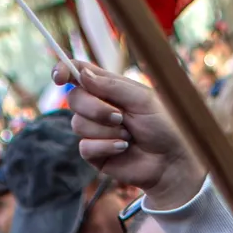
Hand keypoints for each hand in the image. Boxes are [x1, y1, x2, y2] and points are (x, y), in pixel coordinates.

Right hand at [52, 60, 204, 209]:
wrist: (172, 161)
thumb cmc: (164, 126)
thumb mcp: (142, 99)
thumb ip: (111, 86)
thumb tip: (82, 75)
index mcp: (109, 88)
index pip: (79, 73)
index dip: (64, 71)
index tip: (59, 78)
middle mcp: (98, 106)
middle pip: (74, 98)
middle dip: (95, 108)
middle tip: (120, 117)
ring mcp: (94, 130)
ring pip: (78, 124)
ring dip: (106, 130)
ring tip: (128, 135)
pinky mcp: (94, 153)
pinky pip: (85, 146)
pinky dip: (106, 146)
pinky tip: (124, 148)